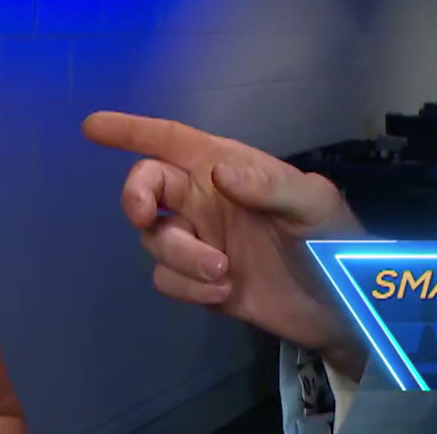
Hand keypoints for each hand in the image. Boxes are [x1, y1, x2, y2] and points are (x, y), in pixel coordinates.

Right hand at [83, 112, 368, 377]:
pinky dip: (187, 286)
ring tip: (222, 272)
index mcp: (230, 168)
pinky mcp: (201, 282)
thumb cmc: (335, 241)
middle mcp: (207, 200)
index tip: (93, 127)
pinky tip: (221, 292)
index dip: (131, 131)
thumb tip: (217, 173)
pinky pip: (167, 279)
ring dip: (180, 256)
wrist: (343, 310)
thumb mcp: (313, 204)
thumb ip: (269, 186)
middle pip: (147, 186)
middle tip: (146, 216)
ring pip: (155, 239)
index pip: (171, 140)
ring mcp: (202, 241)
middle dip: (136, 197)